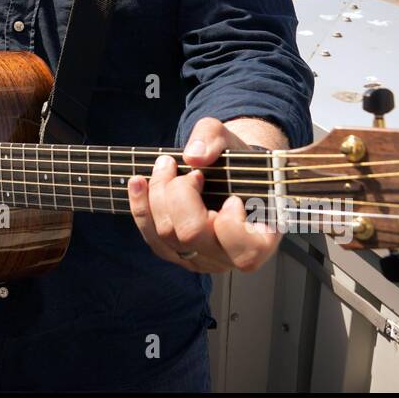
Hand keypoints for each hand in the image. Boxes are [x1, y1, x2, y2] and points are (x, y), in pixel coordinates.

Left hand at [127, 117, 281, 273]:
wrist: (225, 174)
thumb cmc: (234, 161)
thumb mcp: (229, 139)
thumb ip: (214, 140)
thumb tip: (193, 155)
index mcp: (260, 240)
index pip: (244, 250)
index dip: (231, 221)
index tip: (232, 198)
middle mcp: (228, 256)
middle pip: (192, 235)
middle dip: (180, 194)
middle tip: (190, 171)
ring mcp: (199, 258)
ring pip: (166, 237)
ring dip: (156, 197)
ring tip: (162, 166)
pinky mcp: (175, 253)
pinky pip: (152, 237)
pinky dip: (141, 208)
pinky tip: (138, 183)